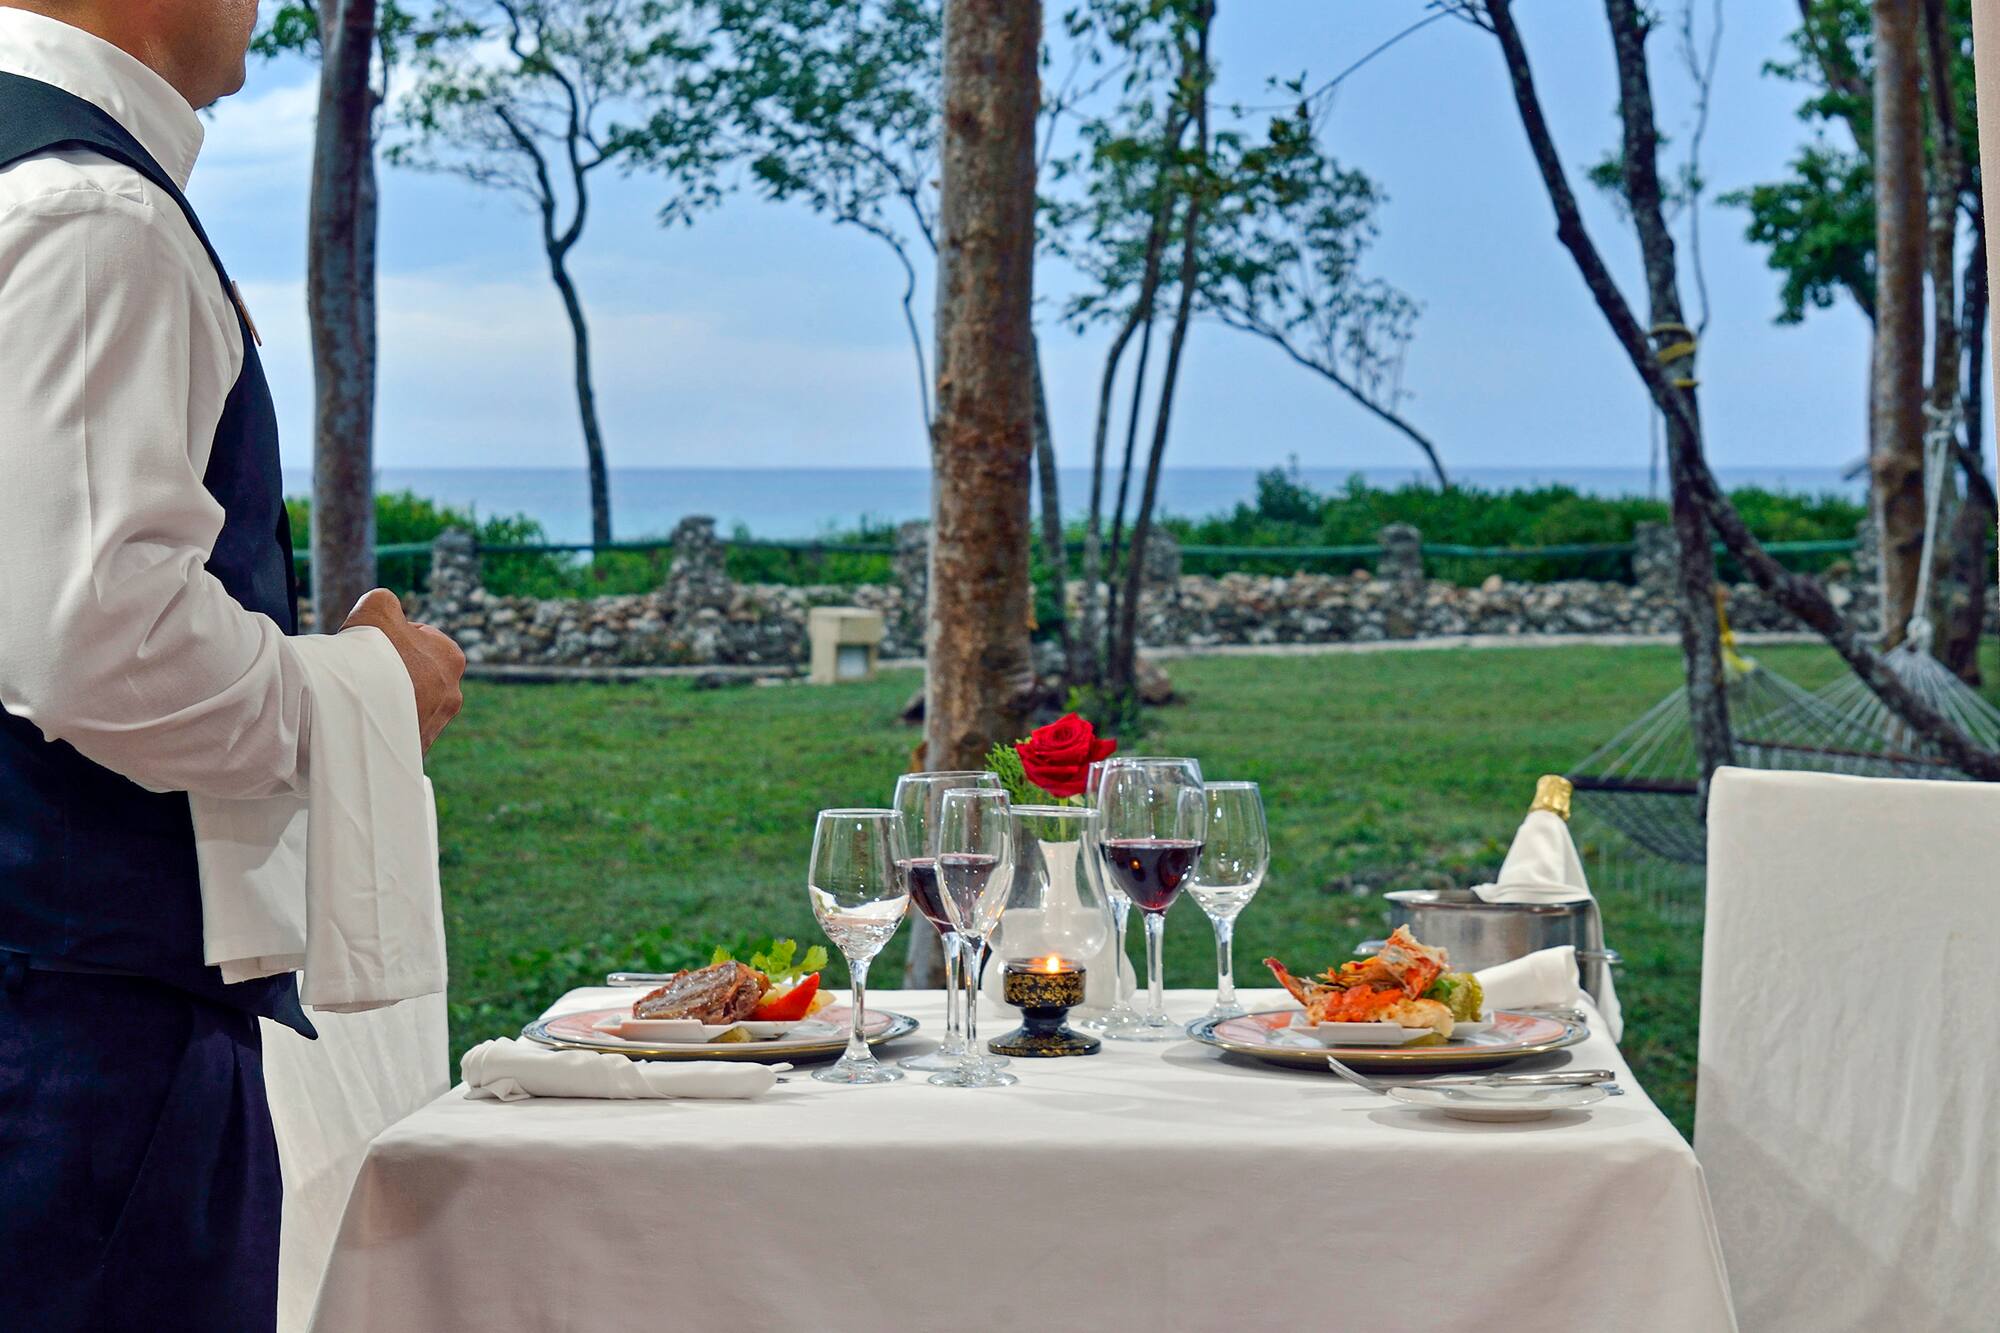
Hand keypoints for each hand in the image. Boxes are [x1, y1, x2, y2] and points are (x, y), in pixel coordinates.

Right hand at [341, 589, 465, 750]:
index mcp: (452, 658)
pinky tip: (365, 719)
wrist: (364, 707)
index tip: (374, 644)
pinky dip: (384, 724)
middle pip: (416, 675)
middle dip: (393, 672)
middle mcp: (452, 693)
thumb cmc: (374, 652)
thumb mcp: (377, 607)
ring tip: (364, 697)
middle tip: (365, 672)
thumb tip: (384, 606)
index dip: (392, 638)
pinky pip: (400, 731)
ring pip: (409, 704)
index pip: (421, 640)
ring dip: (389, 700)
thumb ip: (384, 601)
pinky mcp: (417, 748)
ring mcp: (436, 724)